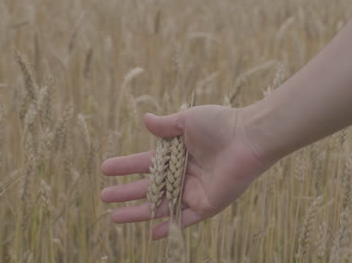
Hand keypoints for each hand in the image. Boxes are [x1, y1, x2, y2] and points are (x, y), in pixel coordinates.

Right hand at [100, 105, 274, 238]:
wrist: (247, 138)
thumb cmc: (219, 124)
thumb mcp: (187, 121)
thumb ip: (165, 125)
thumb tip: (145, 119)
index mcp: (177, 154)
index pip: (145, 163)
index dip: (124, 166)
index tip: (104, 169)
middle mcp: (183, 174)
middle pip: (148, 187)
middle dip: (125, 192)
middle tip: (104, 197)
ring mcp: (194, 191)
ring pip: (160, 205)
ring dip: (138, 212)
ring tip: (114, 217)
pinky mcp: (207, 205)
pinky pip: (184, 219)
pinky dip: (169, 227)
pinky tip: (151, 234)